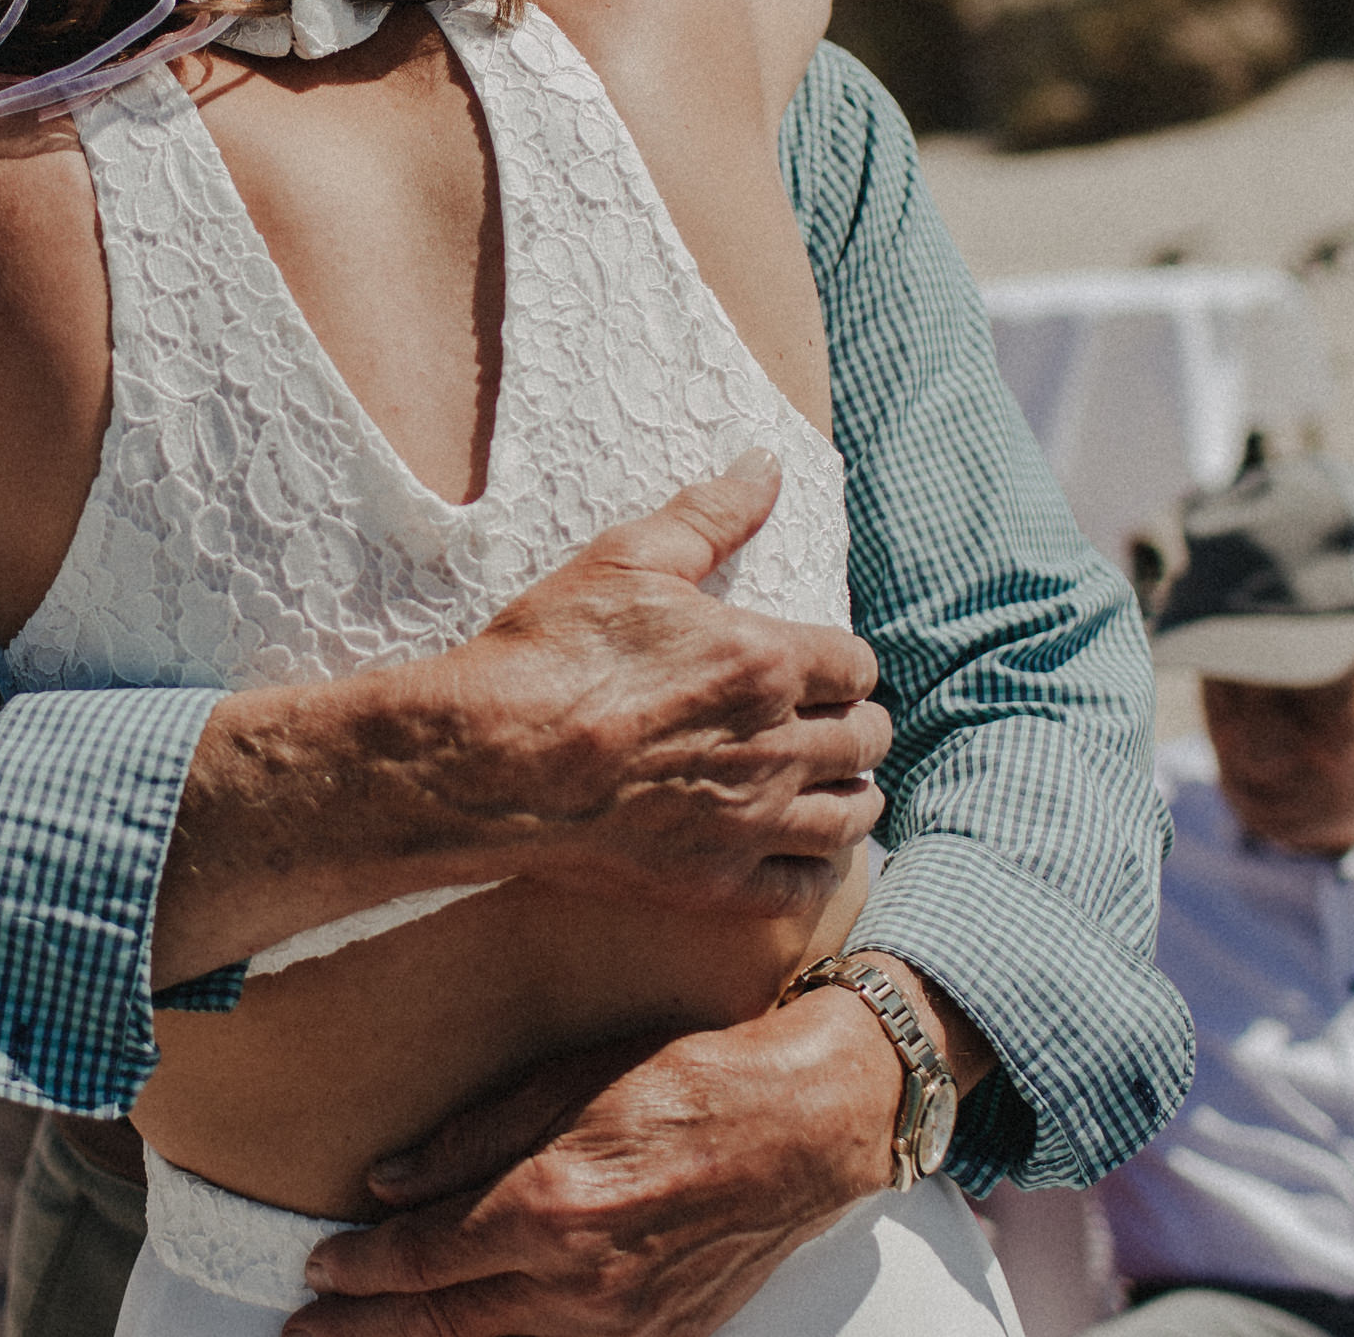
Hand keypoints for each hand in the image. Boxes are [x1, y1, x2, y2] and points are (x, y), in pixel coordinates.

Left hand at [289, 992, 901, 1335]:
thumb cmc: (688, 1079)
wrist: (806, 1125)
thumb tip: (384, 1183)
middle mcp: (582, 1282)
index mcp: (551, 1208)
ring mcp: (626, 1324)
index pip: (422, 1258)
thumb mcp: (563, 1082)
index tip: (316, 1268)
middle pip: (446, 1325)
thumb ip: (469, 1142)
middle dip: (366, 1332)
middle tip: (306, 1331)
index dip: (359, 1269)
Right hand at [418, 451, 890, 916]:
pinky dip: (812, 870)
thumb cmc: (550, 652)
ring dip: (850, 794)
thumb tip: (763, 463)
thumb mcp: (625, 559)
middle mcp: (774, 745)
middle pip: (866, 740)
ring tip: (827, 783)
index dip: (842, 663)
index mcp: (763, 662)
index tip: (820, 667)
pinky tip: (796, 851)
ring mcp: (748, 821)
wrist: (487, 758)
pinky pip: (803, 889)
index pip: (856, 665)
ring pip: (851, 816)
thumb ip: (708, 514)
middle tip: (827, 721)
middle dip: (855, 725)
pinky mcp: (715, 881)